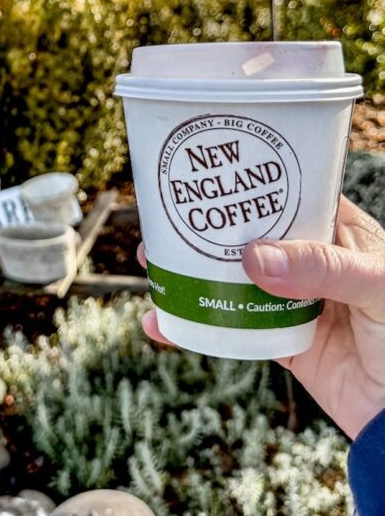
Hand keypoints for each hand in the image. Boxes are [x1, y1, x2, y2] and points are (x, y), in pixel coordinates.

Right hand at [139, 196, 384, 438]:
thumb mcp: (377, 287)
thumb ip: (322, 269)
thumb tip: (253, 259)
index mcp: (338, 231)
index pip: (287, 193)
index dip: (246, 180)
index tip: (203, 173)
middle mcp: (310, 261)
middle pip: (246, 234)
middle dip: (202, 226)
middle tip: (162, 219)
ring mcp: (291, 302)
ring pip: (230, 279)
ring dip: (190, 272)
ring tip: (152, 262)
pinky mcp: (279, 342)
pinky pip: (229, 330)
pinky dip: (193, 328)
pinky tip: (163, 324)